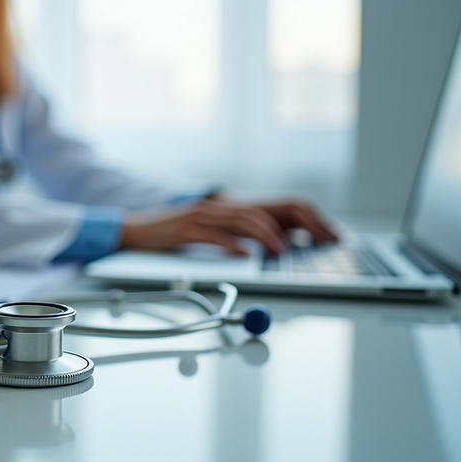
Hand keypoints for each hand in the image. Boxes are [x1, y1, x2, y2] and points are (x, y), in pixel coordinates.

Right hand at [120, 197, 337, 254]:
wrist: (136, 230)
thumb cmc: (174, 235)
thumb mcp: (210, 231)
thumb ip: (237, 234)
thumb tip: (273, 245)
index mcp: (228, 207)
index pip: (274, 206)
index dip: (302, 218)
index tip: (324, 234)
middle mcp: (218, 206)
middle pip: (262, 211)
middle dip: (288, 227)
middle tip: (308, 243)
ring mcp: (201, 215)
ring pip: (240, 220)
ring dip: (262, 235)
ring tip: (277, 249)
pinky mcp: (185, 228)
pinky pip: (213, 235)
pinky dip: (230, 245)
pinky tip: (243, 255)